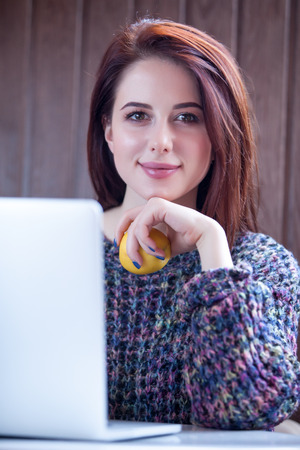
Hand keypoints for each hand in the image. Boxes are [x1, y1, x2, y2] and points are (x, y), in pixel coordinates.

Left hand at [115, 197, 232, 270]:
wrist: (204, 236)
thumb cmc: (189, 241)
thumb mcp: (165, 245)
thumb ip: (152, 246)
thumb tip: (138, 256)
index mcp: (154, 210)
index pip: (131, 217)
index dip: (121, 230)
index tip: (119, 247)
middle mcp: (153, 203)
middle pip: (128, 220)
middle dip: (123, 239)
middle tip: (129, 257)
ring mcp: (154, 203)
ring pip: (135, 228)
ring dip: (141, 247)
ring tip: (156, 256)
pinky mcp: (157, 206)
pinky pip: (142, 228)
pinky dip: (146, 243)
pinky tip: (158, 251)